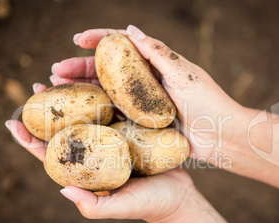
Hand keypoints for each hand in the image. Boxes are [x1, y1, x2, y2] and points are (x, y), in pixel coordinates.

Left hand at [6, 82, 194, 222]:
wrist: (180, 196)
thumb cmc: (150, 205)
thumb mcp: (121, 207)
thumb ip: (93, 205)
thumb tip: (61, 190)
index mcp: (86, 172)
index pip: (51, 155)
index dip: (30, 139)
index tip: (12, 122)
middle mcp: (95, 153)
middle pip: (66, 128)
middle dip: (48, 110)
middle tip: (37, 86)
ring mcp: (111, 140)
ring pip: (88, 114)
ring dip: (73, 95)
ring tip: (61, 75)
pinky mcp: (130, 129)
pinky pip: (114, 109)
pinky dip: (102, 94)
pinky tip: (96, 78)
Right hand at [52, 25, 246, 161]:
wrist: (221, 136)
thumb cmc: (208, 101)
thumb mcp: (182, 72)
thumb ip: (157, 52)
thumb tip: (130, 29)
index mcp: (155, 64)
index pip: (122, 46)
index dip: (99, 39)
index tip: (77, 39)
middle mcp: (145, 82)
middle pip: (107, 70)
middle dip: (80, 67)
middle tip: (56, 70)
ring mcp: (141, 103)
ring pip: (106, 92)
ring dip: (82, 89)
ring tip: (58, 87)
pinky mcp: (141, 123)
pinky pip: (114, 115)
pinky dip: (95, 111)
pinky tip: (77, 113)